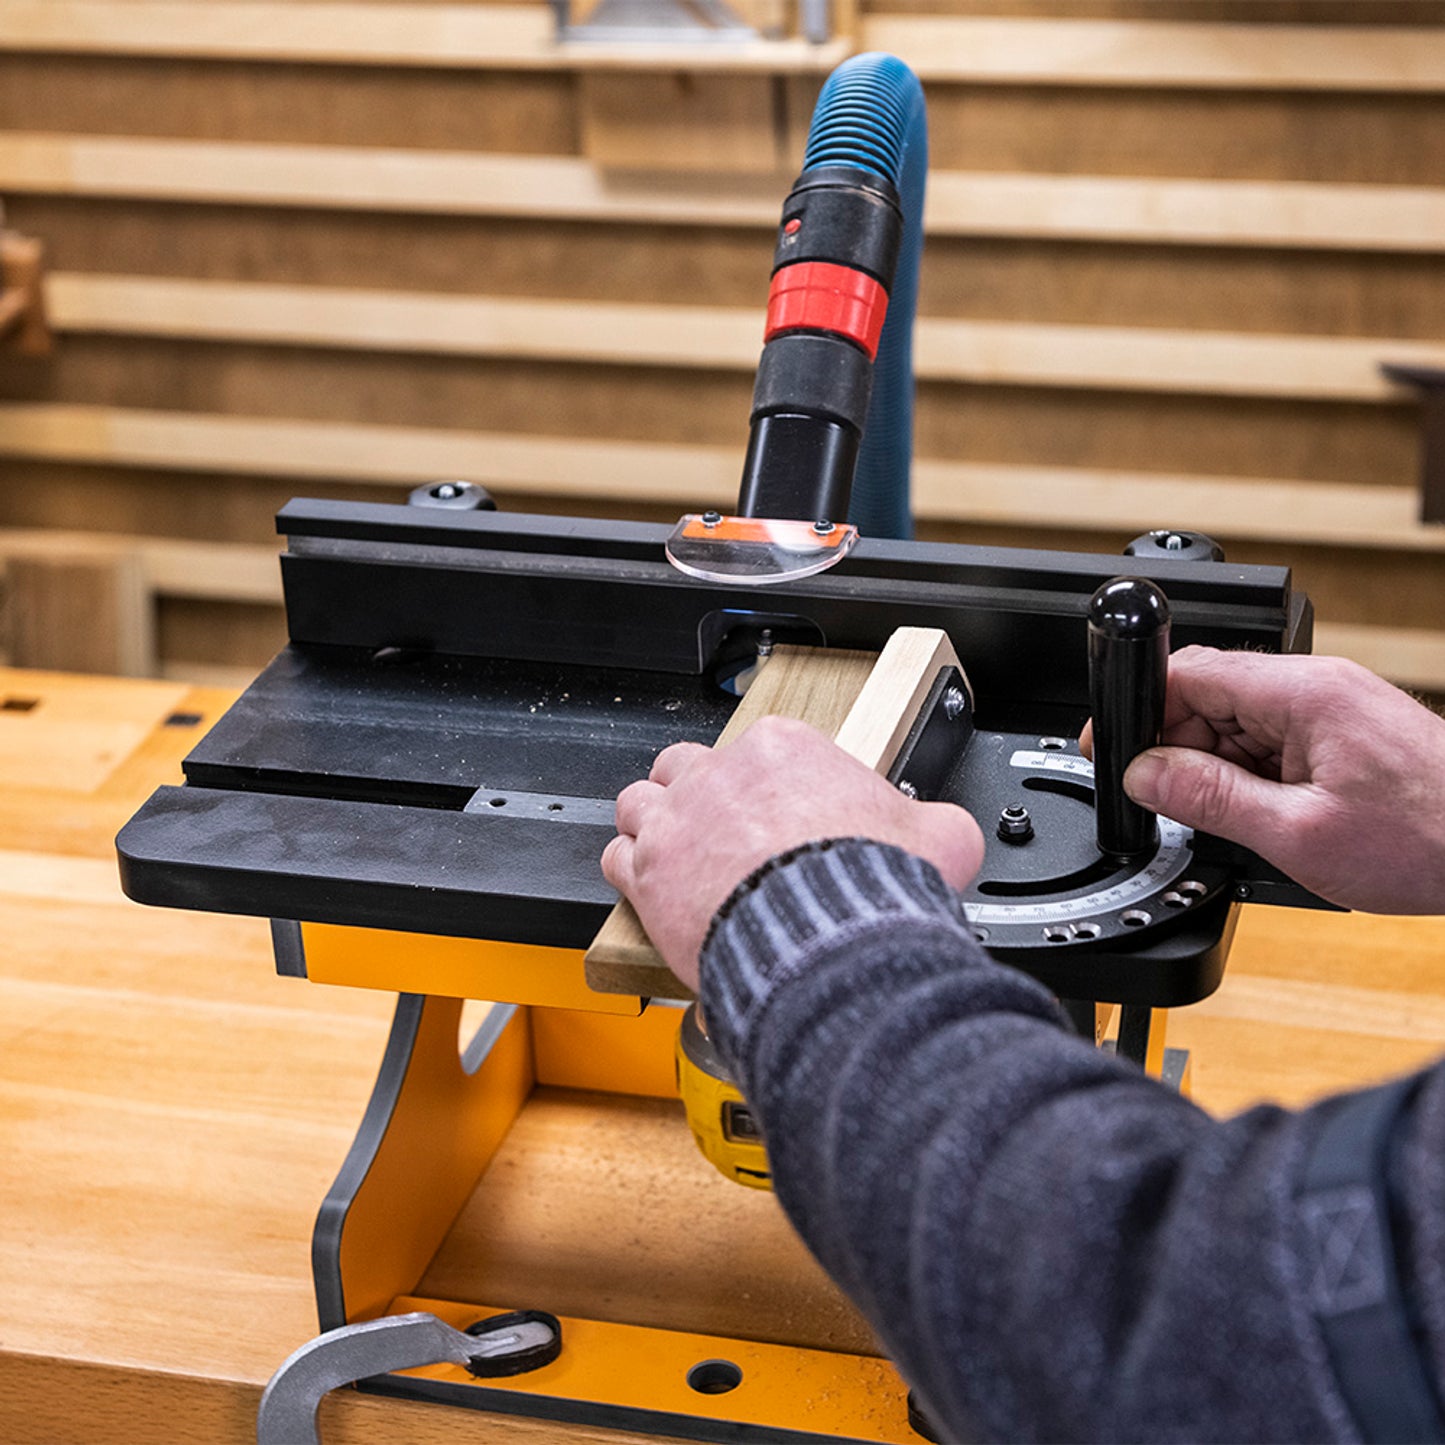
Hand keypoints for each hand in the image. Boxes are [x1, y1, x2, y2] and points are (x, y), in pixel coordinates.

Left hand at [601, 716, 985, 990]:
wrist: (829, 944)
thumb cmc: (870, 889)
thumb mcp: (938, 838)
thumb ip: (933, 823)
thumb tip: (948, 829)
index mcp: (784, 749)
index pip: (759, 749)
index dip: (764, 787)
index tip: (776, 815)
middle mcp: (721, 774)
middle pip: (688, 765)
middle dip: (697, 794)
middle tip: (718, 830)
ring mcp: (679, 819)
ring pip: (639, 801)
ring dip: (652, 825)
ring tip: (676, 853)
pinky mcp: (649, 871)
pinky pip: (617, 856)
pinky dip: (630, 872)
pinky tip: (652, 890)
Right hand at [1080, 647, 1444, 912]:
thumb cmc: (1431, 839)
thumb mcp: (1297, 834)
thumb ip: (1208, 799)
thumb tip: (1143, 775)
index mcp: (1302, 692)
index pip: (1187, 673)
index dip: (1141, 711)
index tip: (1115, 751)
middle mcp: (1318, 686)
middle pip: (1208, 699)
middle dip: (1183, 753)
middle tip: (1189, 810)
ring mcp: (1335, 707)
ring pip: (1238, 725)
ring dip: (1224, 772)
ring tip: (1255, 823)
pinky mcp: (1347, 732)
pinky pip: (1274, 742)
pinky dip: (1259, 779)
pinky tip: (1278, 818)